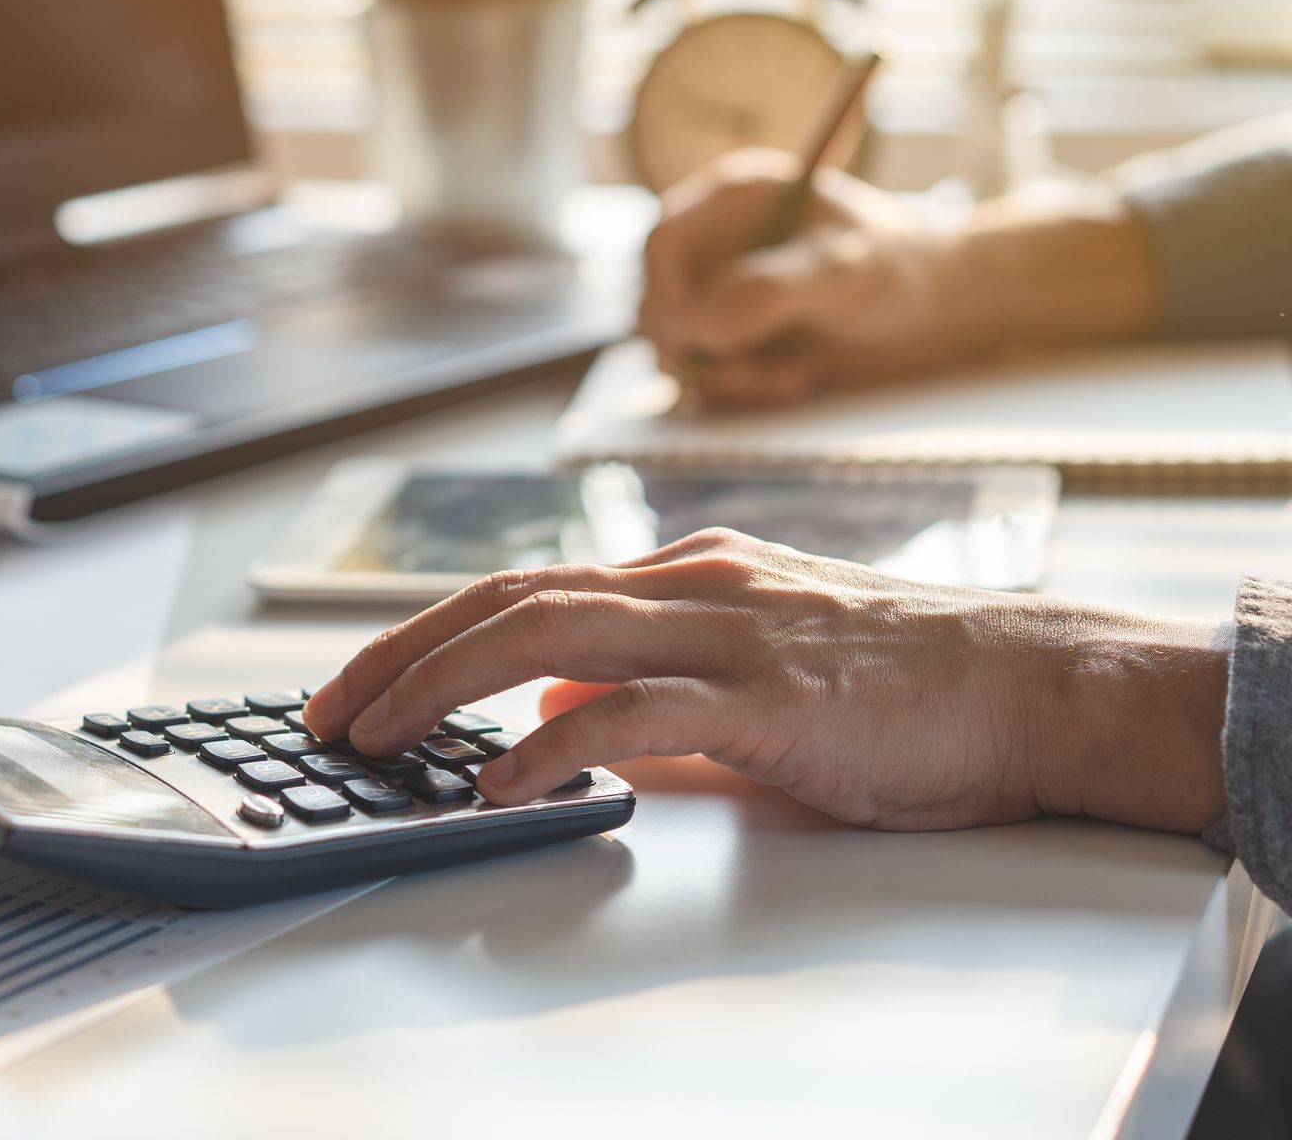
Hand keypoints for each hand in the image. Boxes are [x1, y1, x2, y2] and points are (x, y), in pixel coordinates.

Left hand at [303, 529, 1229, 834]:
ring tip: (374, 737)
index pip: (520, 588)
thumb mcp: (749, 675)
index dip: (425, 632)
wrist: (1030, 683)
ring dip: (440, 683)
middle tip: (328, 713)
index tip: (362, 681)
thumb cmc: (901, 685)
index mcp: (681, 576)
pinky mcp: (766, 693)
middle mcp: (688, 584)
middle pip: (506, 597)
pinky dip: (553, 743)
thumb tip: (556, 721)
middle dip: (400, 652)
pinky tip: (499, 782)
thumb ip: (650, 692)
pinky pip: (634, 711)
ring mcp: (724, 630)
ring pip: (546, 631)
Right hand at [638, 149, 1157, 404]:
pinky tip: (787, 381)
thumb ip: (774, 288)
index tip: (695, 338)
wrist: (939, 309)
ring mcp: (721, 291)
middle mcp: (717, 242)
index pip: (662, 242)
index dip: (665, 293)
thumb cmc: (900, 268)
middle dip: (694, 347)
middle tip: (747, 374)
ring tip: (779, 380)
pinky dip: (735, 388)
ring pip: (677, 344)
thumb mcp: (845, 270)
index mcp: (734, 199)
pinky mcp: (734, 335)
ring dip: (717, 375)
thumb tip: (705, 324)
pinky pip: (704, 371)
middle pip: (658, 299)